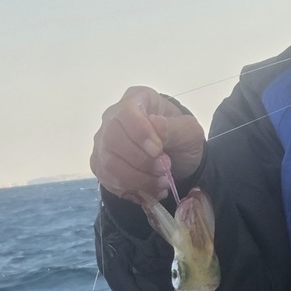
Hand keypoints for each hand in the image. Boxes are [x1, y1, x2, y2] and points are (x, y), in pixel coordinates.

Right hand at [90, 86, 204, 200]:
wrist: (177, 160)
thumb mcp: (189, 131)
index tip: (158, 151)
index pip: (126, 112)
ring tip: (161, 183)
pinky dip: (131, 189)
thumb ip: (173, 128)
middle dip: (140, 160)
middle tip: (163, 170)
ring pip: (108, 163)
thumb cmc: (180, 138)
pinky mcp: (101, 164)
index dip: (140, 133)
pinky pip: (107, 179)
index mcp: (136, 99)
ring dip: (137, 179)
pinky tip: (150, 191)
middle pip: (112, 138)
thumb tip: (155, 125)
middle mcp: (113, 117)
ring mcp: (103, 141)